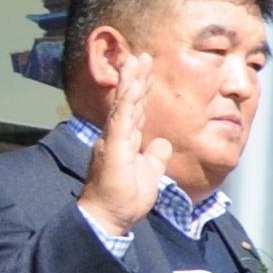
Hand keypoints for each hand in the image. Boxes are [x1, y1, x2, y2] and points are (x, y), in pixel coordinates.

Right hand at [75, 52, 173, 234]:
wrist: (110, 216)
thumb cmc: (125, 198)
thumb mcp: (149, 173)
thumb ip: (155, 156)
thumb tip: (162, 143)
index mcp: (126, 141)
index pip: (136, 109)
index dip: (142, 89)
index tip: (147, 70)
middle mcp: (117, 136)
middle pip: (129, 101)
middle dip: (136, 77)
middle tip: (142, 55)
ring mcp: (113, 140)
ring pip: (123, 105)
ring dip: (131, 82)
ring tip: (135, 61)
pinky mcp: (113, 147)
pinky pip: (121, 120)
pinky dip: (127, 102)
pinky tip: (132, 87)